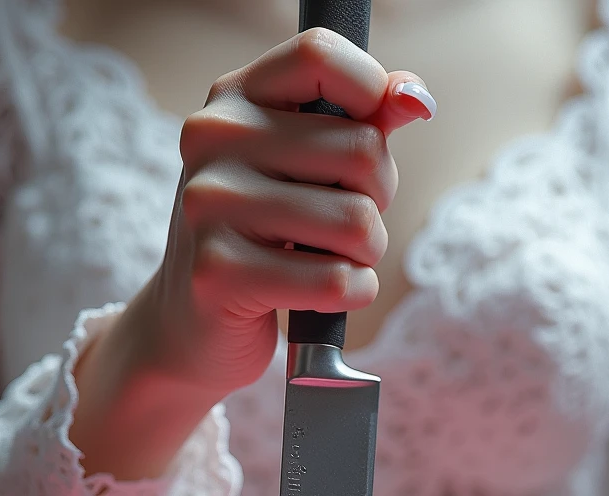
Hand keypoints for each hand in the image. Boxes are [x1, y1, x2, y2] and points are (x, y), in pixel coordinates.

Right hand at [71, 30, 433, 478]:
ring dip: (367, 256)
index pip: (321, 55)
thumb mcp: (305, 171)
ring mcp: (209, 205)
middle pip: (362, 150)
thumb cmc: (261, 242)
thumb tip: (416, 97)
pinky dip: (353, 294)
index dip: (371, 95)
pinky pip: (336, 281)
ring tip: (333, 262)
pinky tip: (328, 297)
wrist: (192, 326)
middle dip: (376, 201)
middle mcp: (212, 140)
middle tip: (346, 227)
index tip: (370, 142)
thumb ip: (361, 123)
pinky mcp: (219, 272)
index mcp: (233, 99)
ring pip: (356, 223)